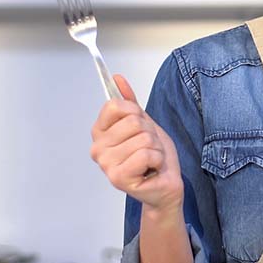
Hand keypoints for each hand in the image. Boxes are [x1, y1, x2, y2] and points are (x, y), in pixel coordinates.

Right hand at [90, 74, 183, 214]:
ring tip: (151, 161)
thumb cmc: (154, 157)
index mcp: (99, 133)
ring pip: (143, 138)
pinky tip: (151, 169)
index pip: (115, 105)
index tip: (140, 127)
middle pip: (133, 121)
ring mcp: (106, 165)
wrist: (165, 185)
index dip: (136, 113)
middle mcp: (97, 148)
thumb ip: (129, 103)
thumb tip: (117, 78)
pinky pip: (146, 154)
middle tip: (149, 149)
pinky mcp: (118, 178)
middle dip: (150, 134)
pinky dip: (157, 160)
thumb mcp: (144, 124)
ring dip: (156, 149)